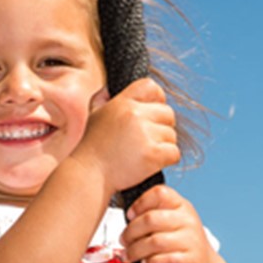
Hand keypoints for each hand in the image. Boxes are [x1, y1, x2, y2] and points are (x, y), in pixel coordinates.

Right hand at [73, 78, 179, 192]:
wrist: (88, 175)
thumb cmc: (90, 149)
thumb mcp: (93, 116)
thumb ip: (103, 99)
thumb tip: (110, 90)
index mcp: (122, 103)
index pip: (150, 87)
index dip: (157, 99)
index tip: (152, 113)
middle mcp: (134, 114)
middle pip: (168, 114)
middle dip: (161, 128)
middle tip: (145, 142)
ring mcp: (144, 134)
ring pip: (171, 135)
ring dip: (162, 146)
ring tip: (142, 155)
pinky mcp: (152, 154)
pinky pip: (174, 153)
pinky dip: (166, 160)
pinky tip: (149, 165)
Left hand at [119, 185, 216, 262]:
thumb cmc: (181, 243)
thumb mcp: (173, 221)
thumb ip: (154, 213)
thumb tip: (127, 217)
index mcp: (182, 206)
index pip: (159, 193)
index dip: (140, 203)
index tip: (130, 215)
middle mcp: (188, 220)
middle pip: (150, 219)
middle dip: (130, 232)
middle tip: (123, 240)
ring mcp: (191, 241)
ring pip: (153, 242)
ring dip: (135, 250)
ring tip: (129, 255)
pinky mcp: (189, 261)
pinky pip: (160, 260)